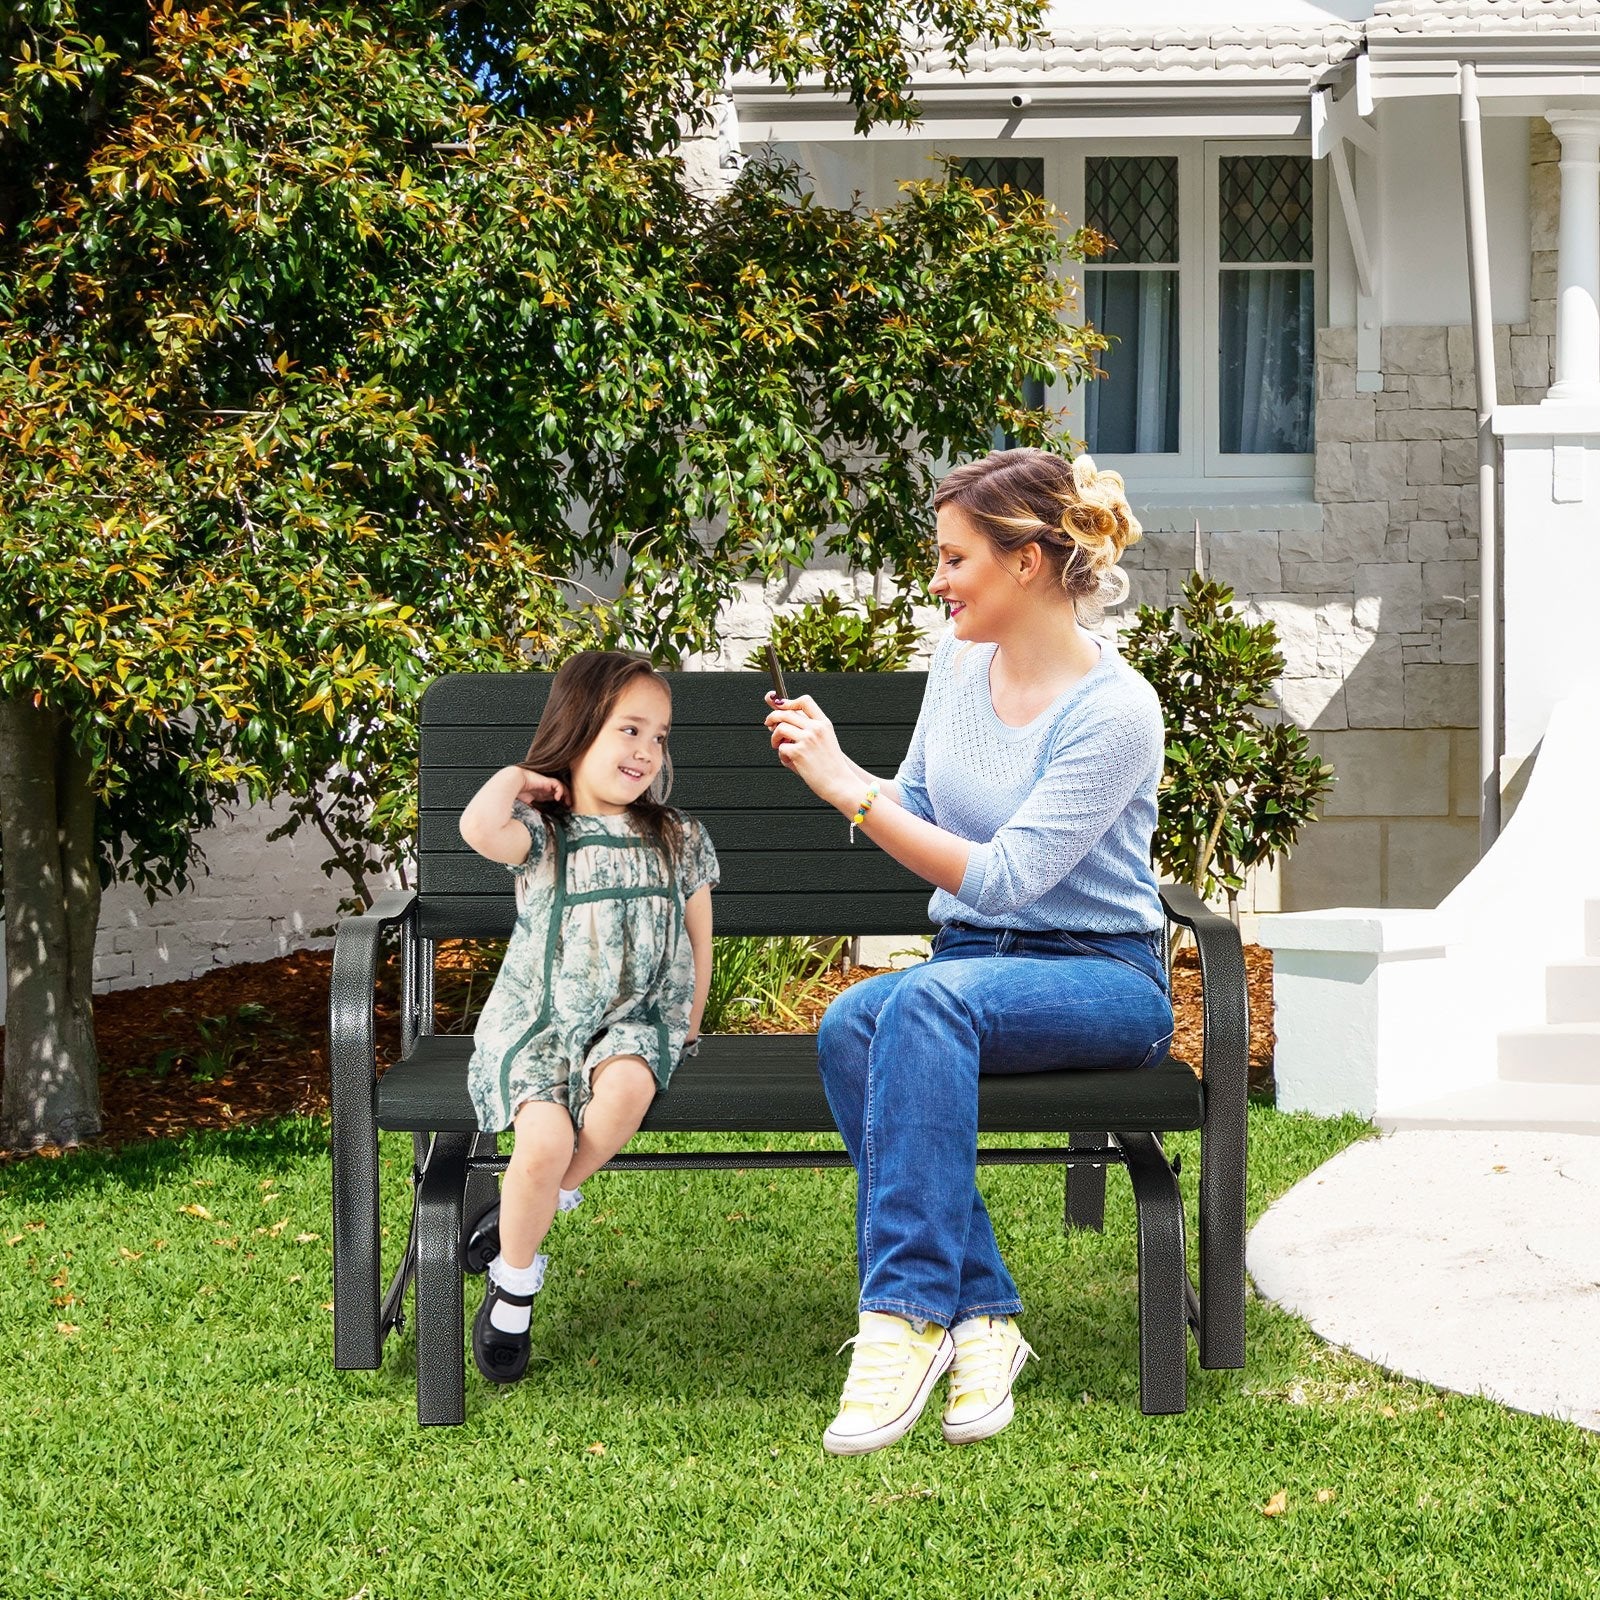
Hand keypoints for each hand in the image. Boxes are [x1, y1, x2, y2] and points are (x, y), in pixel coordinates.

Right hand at [512, 766, 567, 806]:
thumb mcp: (527, 803)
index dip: (560, 801)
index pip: (553, 796)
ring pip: (561, 787)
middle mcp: (545, 787)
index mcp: (541, 792)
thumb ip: (534, 808)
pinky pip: (558, 784)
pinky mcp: (546, 781)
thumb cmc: (517, 791)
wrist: (513, 782)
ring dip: (566, 794)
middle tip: (568, 805)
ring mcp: (546, 783)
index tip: (563, 808)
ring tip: (567, 802)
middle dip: (566, 798)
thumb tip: (538, 817)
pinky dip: (560, 790)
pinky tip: (558, 797)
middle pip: (559, 791)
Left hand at [763, 693, 852, 807]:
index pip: (805, 701)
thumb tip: (778, 718)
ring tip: (778, 745)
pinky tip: (790, 761)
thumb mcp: (823, 740)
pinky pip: (781, 748)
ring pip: (780, 728)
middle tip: (768, 724)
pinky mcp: (798, 752)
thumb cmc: (829, 764)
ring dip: (775, 737)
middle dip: (773, 717)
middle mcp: (816, 728)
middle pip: (787, 712)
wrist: (839, 783)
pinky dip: (782, 755)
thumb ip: (805, 728)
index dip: (789, 701)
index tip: (779, 705)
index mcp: (824, 723)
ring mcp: (807, 740)